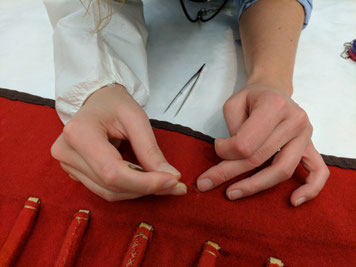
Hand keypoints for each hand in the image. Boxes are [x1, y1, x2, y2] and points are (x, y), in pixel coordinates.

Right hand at [51, 84, 186, 200]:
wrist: (97, 101)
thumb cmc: (114, 104)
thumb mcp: (136, 119)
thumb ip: (150, 149)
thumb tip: (171, 177)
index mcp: (79, 133)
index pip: (113, 172)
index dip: (145, 182)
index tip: (172, 181)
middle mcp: (67, 152)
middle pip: (111, 185)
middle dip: (146, 187)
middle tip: (174, 183)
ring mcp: (67, 165)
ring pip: (109, 192)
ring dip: (139, 190)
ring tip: (162, 181)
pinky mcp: (74, 173)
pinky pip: (104, 190)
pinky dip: (128, 188)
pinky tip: (144, 179)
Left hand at [197, 84, 328, 205]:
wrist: (274, 90)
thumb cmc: (252, 98)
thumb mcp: (233, 104)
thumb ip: (232, 131)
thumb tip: (231, 159)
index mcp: (274, 106)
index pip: (245, 143)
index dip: (225, 151)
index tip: (217, 145)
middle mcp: (295, 121)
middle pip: (260, 159)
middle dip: (229, 173)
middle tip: (206, 183)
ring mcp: (306, 135)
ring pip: (282, 170)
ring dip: (255, 186)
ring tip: (233, 193)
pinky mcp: (311, 146)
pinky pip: (319, 172)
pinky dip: (310, 189)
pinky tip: (293, 201)